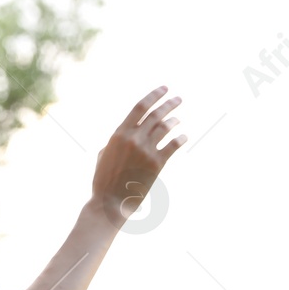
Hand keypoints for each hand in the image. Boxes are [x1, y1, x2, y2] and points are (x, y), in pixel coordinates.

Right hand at [91, 85, 184, 226]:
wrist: (110, 201)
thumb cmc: (104, 179)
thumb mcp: (105, 153)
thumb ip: (117, 140)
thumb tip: (128, 132)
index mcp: (118, 134)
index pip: (139, 107)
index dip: (153, 95)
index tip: (164, 88)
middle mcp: (133, 138)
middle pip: (155, 114)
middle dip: (169, 104)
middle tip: (178, 98)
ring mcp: (146, 150)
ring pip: (165, 128)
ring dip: (174, 121)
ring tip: (178, 119)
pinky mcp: (157, 164)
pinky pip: (173, 145)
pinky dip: (180, 138)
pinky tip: (184, 136)